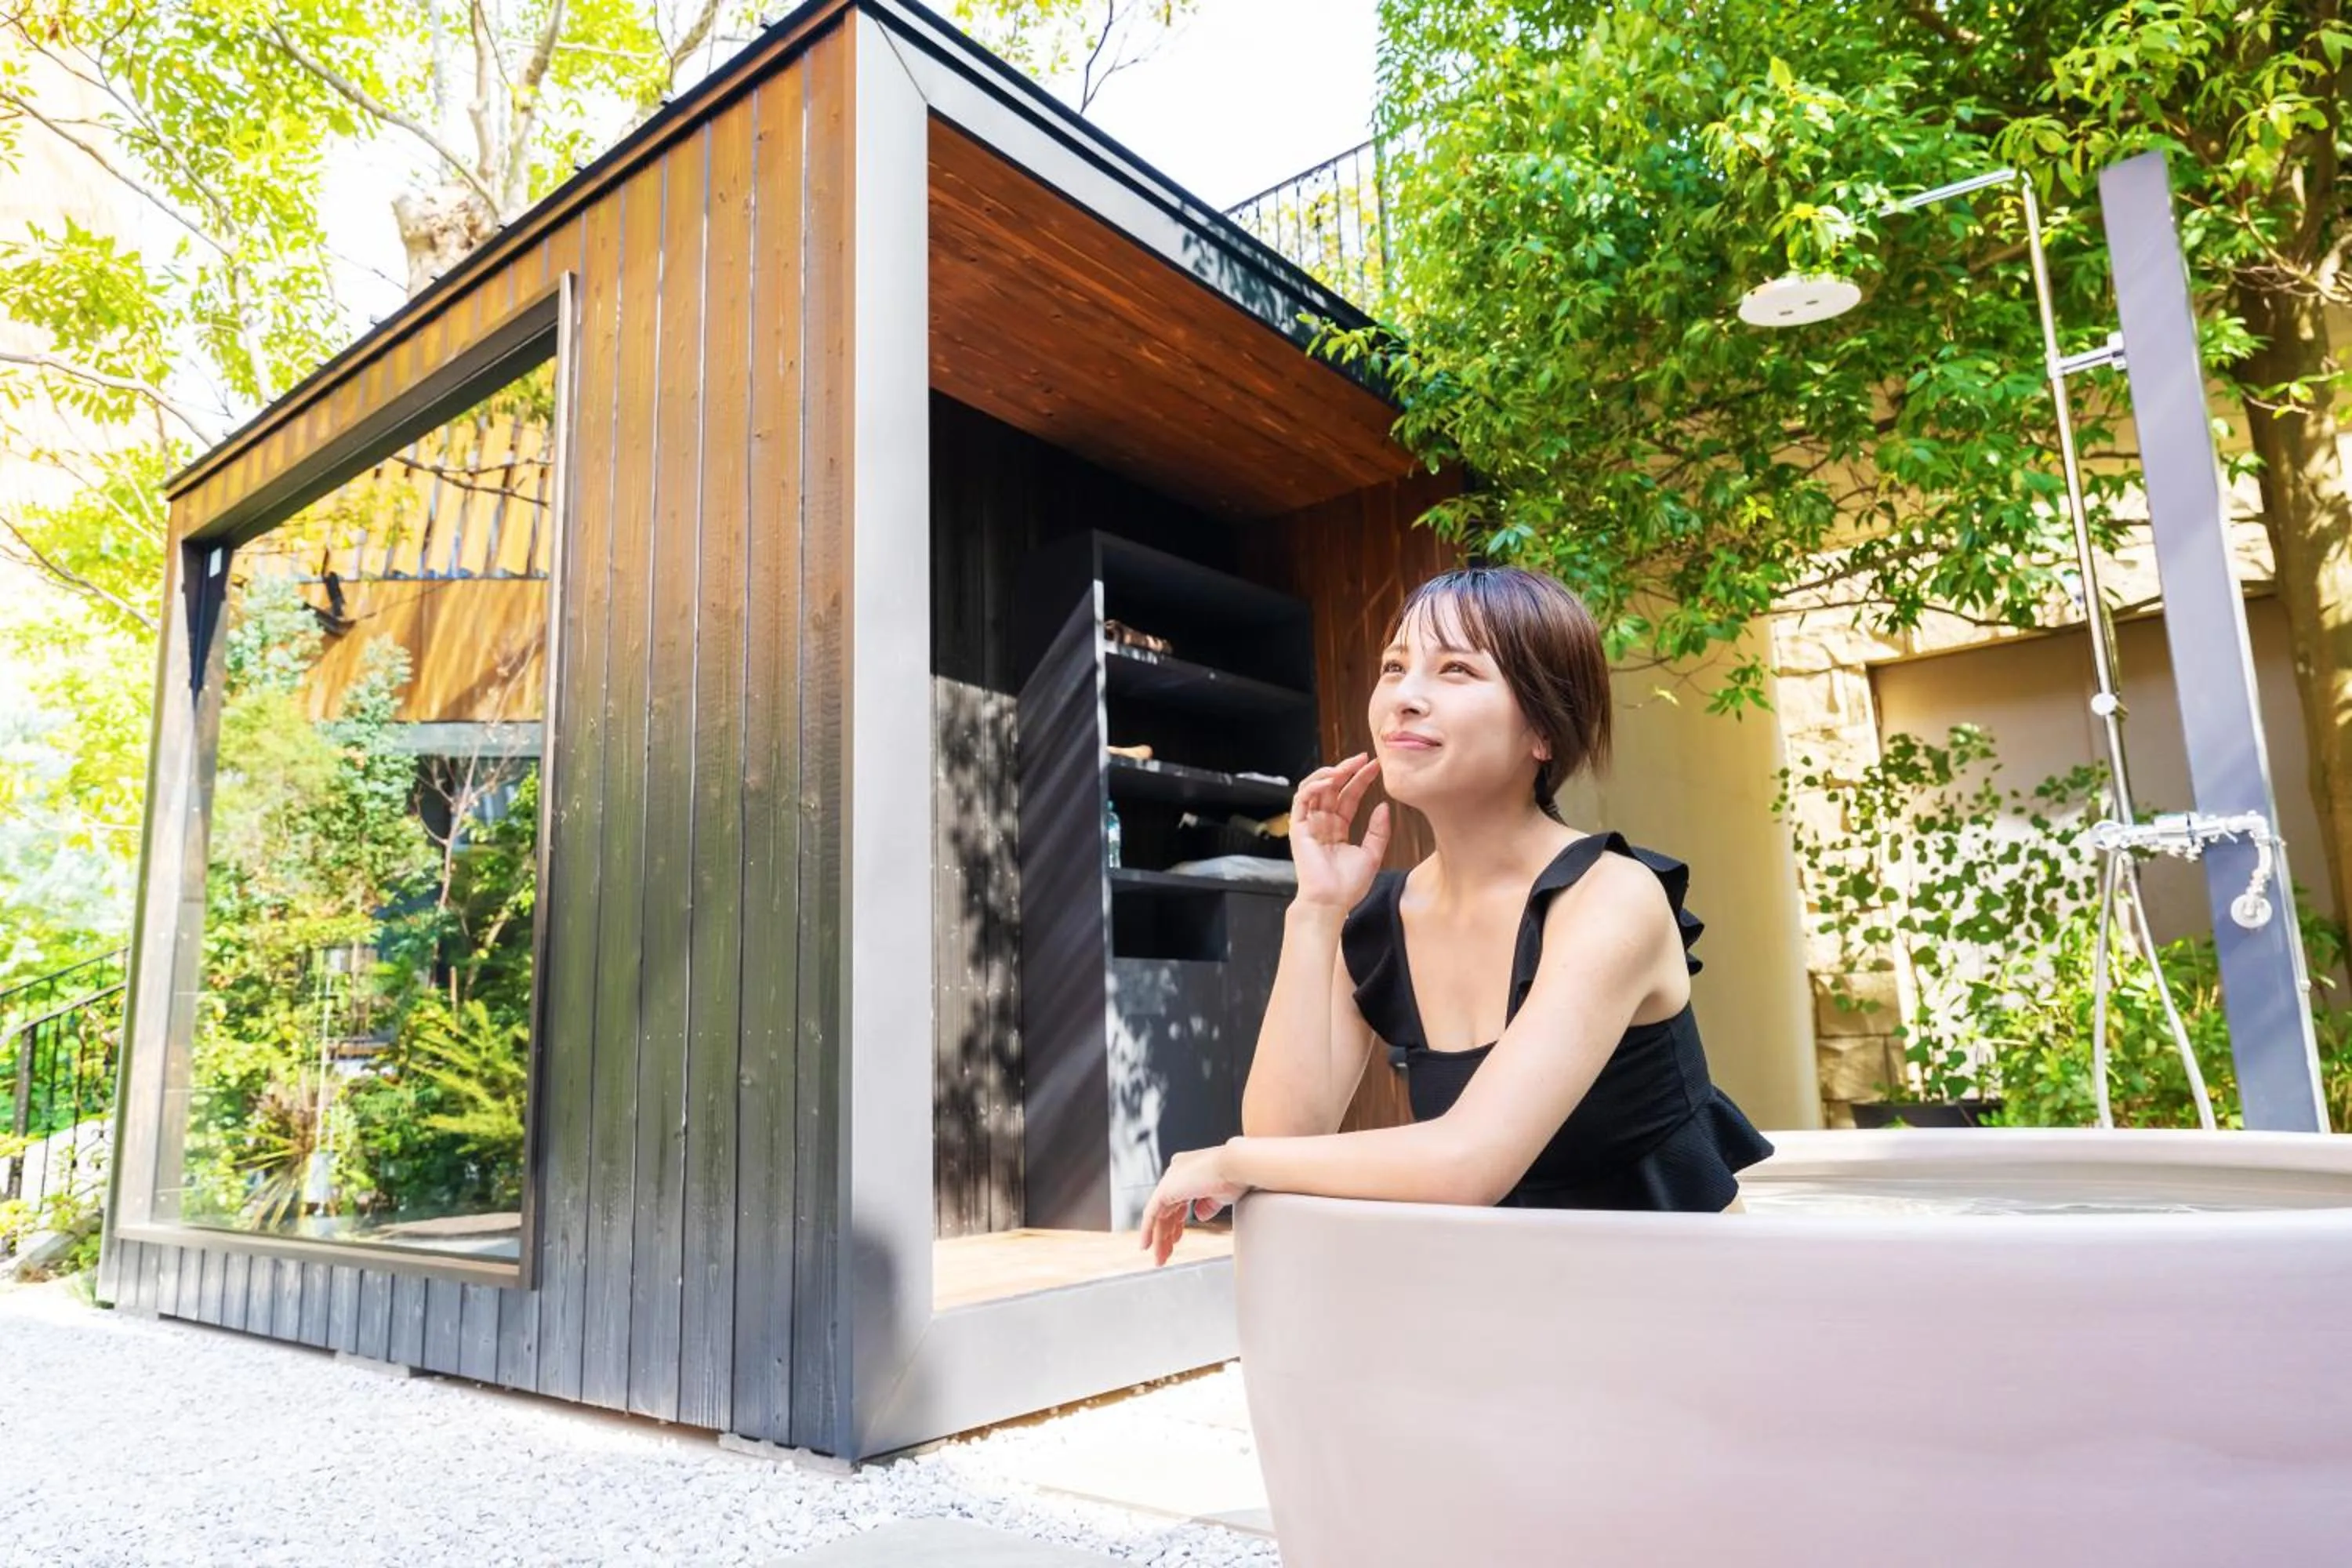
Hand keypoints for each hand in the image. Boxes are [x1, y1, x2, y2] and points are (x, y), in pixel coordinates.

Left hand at [1138, 1145, 1250, 1266]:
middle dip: (1167, 1233)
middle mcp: (1177, 1173)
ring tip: (1160, 1259)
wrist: (1237, 1166)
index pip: (1178, 1200)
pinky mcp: (1165, 1189)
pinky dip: (1148, 1230)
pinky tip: (1146, 1246)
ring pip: (1159, 1214)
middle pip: (1167, 1209)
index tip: (1176, 1237)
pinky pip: (1151, 1213)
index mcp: (1190, 1170)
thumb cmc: (1236, 1176)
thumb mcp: (1221, 1195)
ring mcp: (1170, 1179)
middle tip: (1166, 1254)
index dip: (1177, 1221)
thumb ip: (1208, 1205)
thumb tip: (1200, 1216)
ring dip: (1159, 1238)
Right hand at [1290, 753, 1390, 910]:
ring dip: (1330, 773)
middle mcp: (1323, 823)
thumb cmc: (1349, 885)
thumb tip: (1383, 806)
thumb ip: (1378, 830)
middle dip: (1347, 770)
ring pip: (1315, 788)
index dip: (1361, 780)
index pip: (1349, 796)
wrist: (1331, 902)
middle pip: (1334, 788)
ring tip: (1347, 766)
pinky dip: (1313, 786)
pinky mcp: (1298, 828)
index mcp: (1338, 828)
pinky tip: (1330, 780)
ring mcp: (1309, 824)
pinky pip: (1302, 800)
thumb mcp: (1372, 854)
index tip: (1375, 766)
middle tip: (1364, 758)